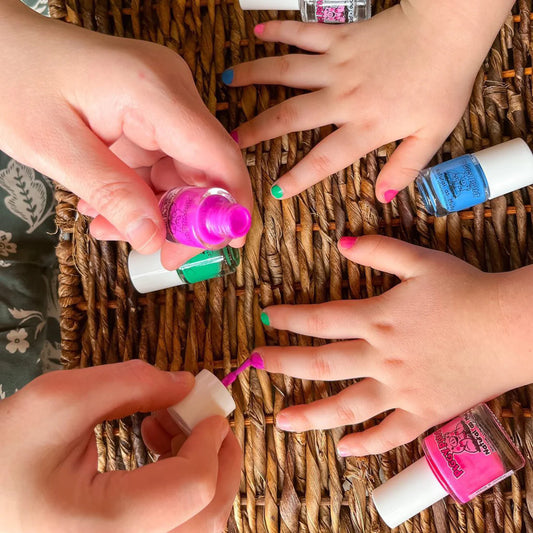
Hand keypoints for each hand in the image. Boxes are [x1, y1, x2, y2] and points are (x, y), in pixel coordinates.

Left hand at [0, 2, 250, 268]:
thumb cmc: (12, 77)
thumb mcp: (53, 146)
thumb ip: (111, 193)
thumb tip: (154, 237)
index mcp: (153, 91)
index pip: (219, 156)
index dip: (230, 205)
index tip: (224, 246)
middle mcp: (171, 91)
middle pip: (206, 168)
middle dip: (183, 217)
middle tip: (155, 251)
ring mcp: (163, 100)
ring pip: (183, 170)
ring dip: (155, 208)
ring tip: (110, 227)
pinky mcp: (152, 111)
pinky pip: (162, 161)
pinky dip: (142, 190)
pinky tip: (109, 205)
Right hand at [0, 361, 240, 532]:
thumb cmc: (4, 452)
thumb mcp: (56, 401)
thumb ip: (129, 384)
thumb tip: (184, 384)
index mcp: (102, 527)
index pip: (191, 488)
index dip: (211, 441)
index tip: (208, 407)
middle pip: (206, 519)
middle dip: (220, 461)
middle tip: (207, 420)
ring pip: (195, 530)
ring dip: (202, 474)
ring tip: (168, 426)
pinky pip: (174, 529)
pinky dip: (182, 490)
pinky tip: (156, 450)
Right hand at [225, 0, 512, 200]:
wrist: (449, 30)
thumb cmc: (444, 82)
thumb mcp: (432, 135)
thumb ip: (405, 167)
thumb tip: (383, 195)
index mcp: (365, 126)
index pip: (325, 159)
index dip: (298, 178)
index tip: (275, 191)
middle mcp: (343, 97)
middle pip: (290, 115)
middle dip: (257, 129)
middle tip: (231, 138)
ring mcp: (338, 64)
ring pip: (286, 71)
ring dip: (254, 76)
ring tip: (227, 81)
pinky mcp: (340, 37)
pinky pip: (304, 33)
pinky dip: (280, 31)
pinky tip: (258, 31)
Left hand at [256, 236, 532, 455]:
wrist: (512, 328)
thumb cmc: (468, 291)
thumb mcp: (421, 260)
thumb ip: (378, 250)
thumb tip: (341, 242)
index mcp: (378, 318)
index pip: (320, 319)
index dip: (288, 318)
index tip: (265, 318)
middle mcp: (381, 356)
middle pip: (321, 362)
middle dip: (283, 363)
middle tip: (255, 365)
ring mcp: (401, 388)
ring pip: (347, 406)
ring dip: (311, 413)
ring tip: (281, 420)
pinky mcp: (425, 412)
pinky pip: (391, 434)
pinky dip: (367, 444)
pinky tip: (344, 448)